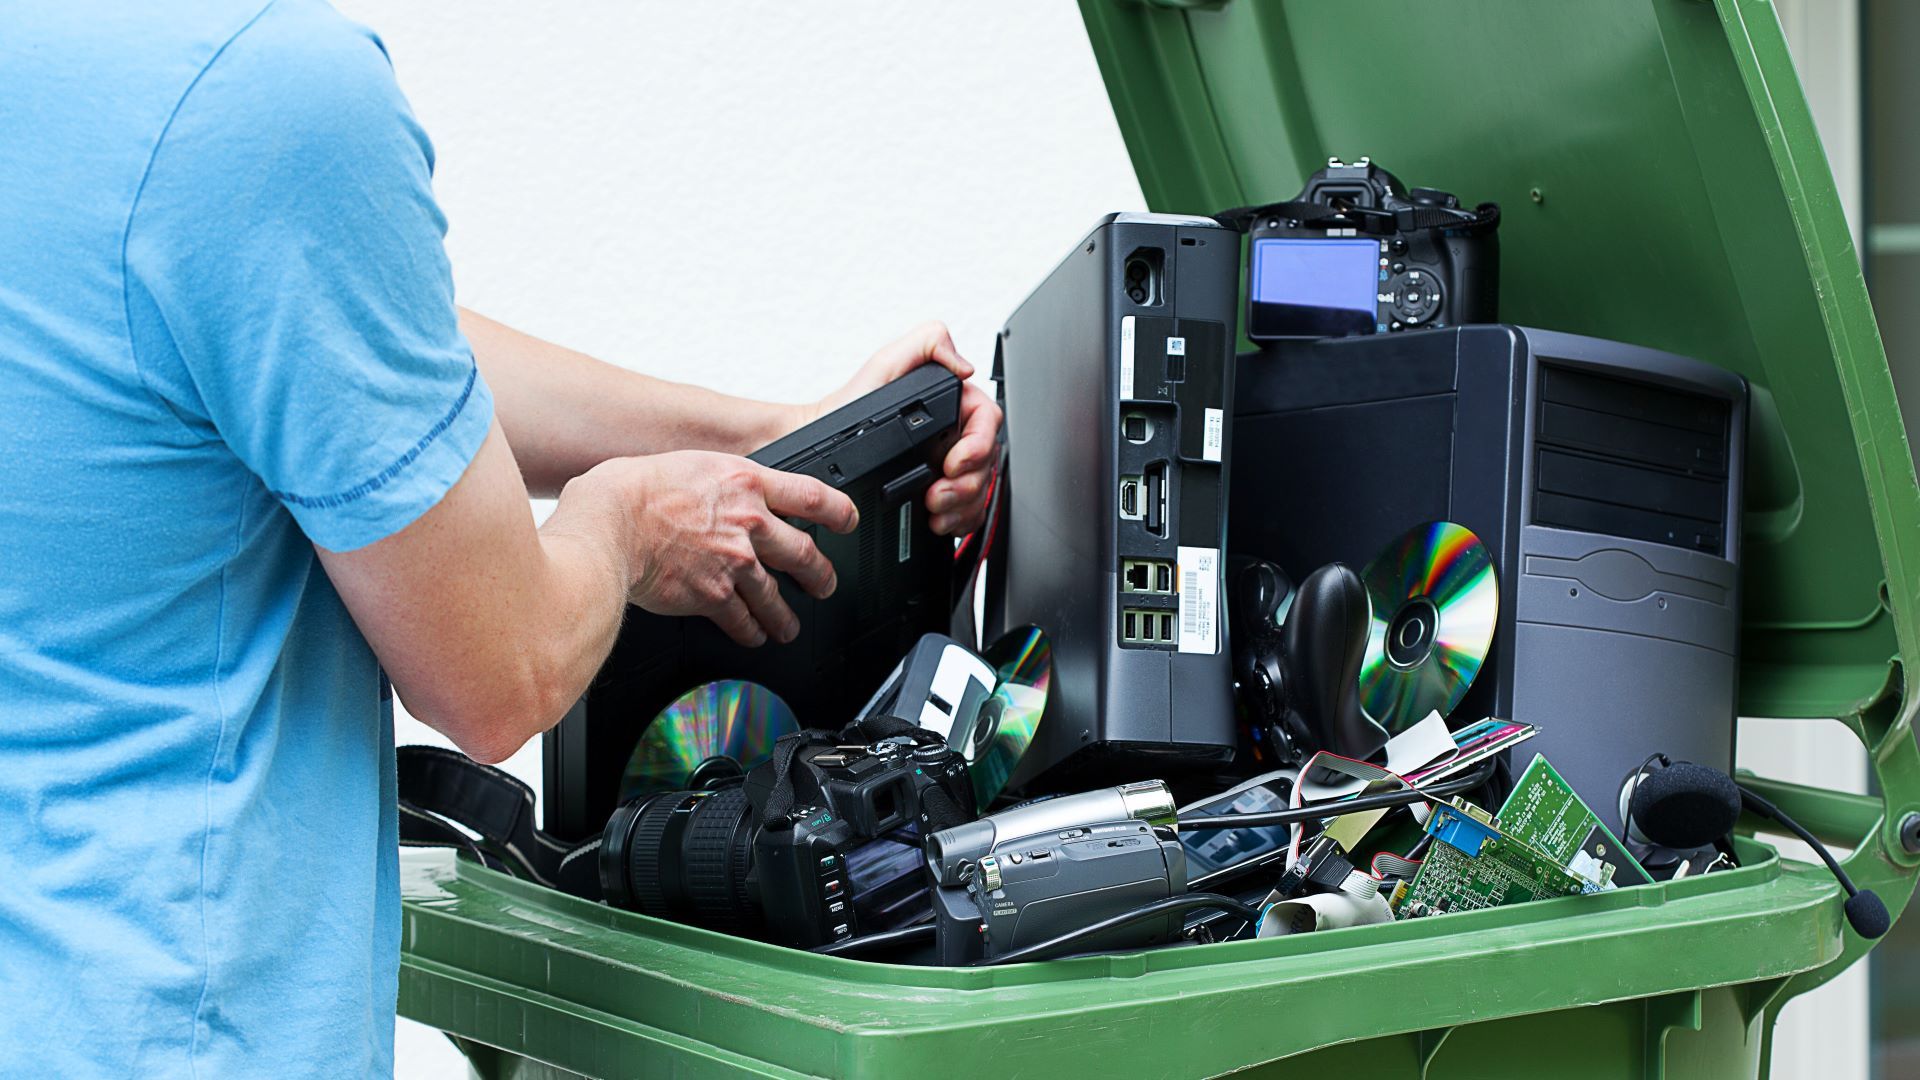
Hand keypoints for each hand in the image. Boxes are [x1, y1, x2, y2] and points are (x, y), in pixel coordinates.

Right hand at [580, 450, 857, 645]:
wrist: (609, 524)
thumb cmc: (633, 490)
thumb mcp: (689, 466)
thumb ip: (719, 484)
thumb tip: (722, 495)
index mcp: (745, 482)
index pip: (811, 495)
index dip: (838, 511)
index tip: (848, 521)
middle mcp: (748, 522)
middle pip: (805, 553)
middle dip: (821, 574)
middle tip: (825, 584)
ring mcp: (735, 561)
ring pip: (776, 595)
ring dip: (786, 616)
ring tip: (789, 626)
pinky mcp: (713, 595)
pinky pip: (743, 619)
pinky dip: (751, 632)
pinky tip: (754, 636)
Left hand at [814, 321, 1002, 535]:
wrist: (824, 450)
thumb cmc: (849, 409)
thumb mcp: (886, 364)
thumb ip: (929, 345)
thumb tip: (964, 367)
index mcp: (952, 403)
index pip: (987, 423)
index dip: (978, 446)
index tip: (952, 462)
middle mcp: (955, 434)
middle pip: (987, 462)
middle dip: (966, 483)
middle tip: (937, 492)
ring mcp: (950, 466)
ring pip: (980, 490)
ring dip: (962, 504)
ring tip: (933, 507)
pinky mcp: (942, 493)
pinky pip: (968, 511)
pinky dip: (958, 519)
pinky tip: (936, 518)